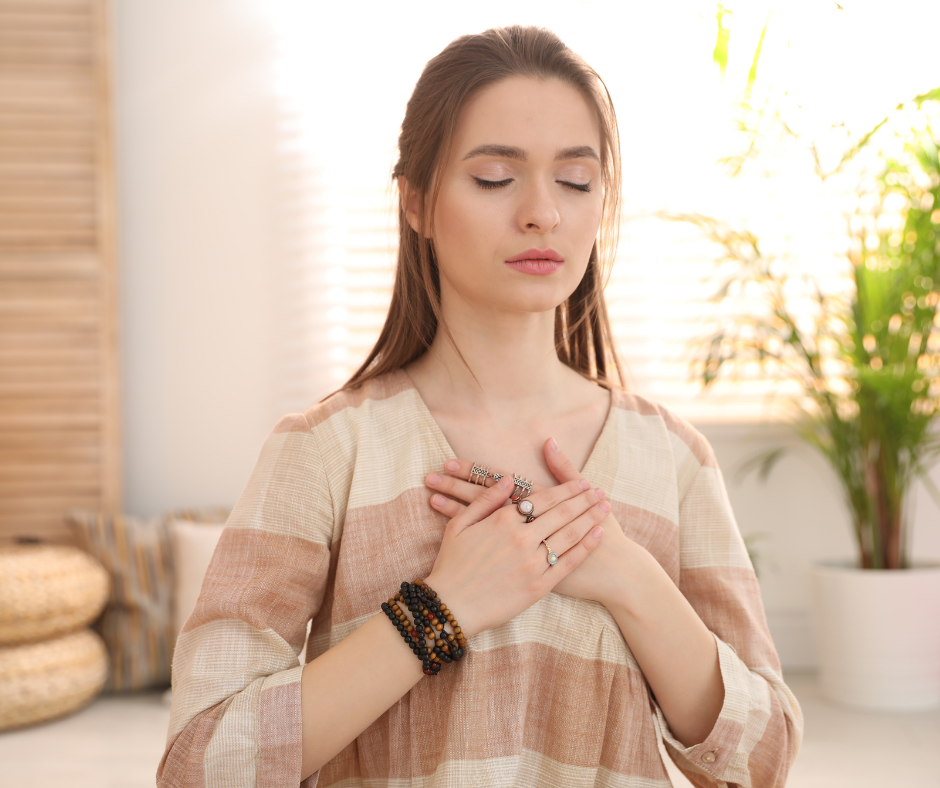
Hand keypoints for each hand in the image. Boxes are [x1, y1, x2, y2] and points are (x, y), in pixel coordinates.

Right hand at [426, 439, 634, 606]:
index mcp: (503, 520)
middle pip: (561, 513)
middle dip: (584, 499)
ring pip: (569, 534)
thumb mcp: (459, 524)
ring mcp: (532, 562)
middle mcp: (522, 538)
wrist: (450, 606)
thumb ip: (486, 500)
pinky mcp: (539, 585)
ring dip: (590, 518)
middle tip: (600, 490)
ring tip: (605, 507)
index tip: (581, 481)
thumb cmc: (451, 564)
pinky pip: (568, 562)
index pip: (543, 498)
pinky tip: (598, 535)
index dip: (566, 489)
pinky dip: (586, 547)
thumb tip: (508, 479)